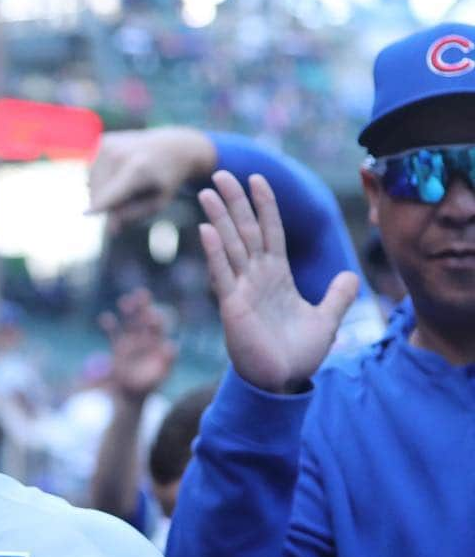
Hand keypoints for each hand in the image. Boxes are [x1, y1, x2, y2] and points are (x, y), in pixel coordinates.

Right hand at [88, 126, 214, 232]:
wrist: (172, 146)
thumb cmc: (164, 181)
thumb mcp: (157, 204)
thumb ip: (132, 216)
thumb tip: (110, 229)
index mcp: (137, 170)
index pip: (113, 193)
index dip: (98, 206)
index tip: (84, 213)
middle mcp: (120, 154)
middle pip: (99, 193)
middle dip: (107, 204)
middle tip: (128, 199)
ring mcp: (109, 145)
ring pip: (91, 184)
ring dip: (102, 192)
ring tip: (125, 183)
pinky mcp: (103, 141)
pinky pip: (92, 171)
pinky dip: (101, 178)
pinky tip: (119, 172)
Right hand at [100, 288, 176, 402]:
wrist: (132, 395)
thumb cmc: (148, 386)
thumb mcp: (160, 375)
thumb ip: (168, 361)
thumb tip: (173, 346)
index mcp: (157, 344)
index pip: (157, 328)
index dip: (154, 320)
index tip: (151, 316)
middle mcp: (145, 339)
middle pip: (144, 318)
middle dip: (143, 306)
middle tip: (141, 293)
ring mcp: (131, 342)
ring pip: (129, 322)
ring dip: (128, 311)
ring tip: (125, 301)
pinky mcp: (118, 347)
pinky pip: (113, 333)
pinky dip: (109, 325)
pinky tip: (105, 317)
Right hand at [198, 171, 359, 393]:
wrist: (282, 382)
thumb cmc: (298, 355)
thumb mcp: (327, 320)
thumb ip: (338, 296)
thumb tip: (352, 276)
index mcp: (277, 276)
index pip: (270, 232)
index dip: (264, 205)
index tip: (256, 179)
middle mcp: (256, 278)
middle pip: (244, 231)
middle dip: (234, 201)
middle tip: (220, 174)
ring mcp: (242, 290)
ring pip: (230, 245)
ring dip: (218, 217)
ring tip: (206, 191)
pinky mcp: (232, 307)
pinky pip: (222, 274)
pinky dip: (214, 251)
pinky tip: (205, 229)